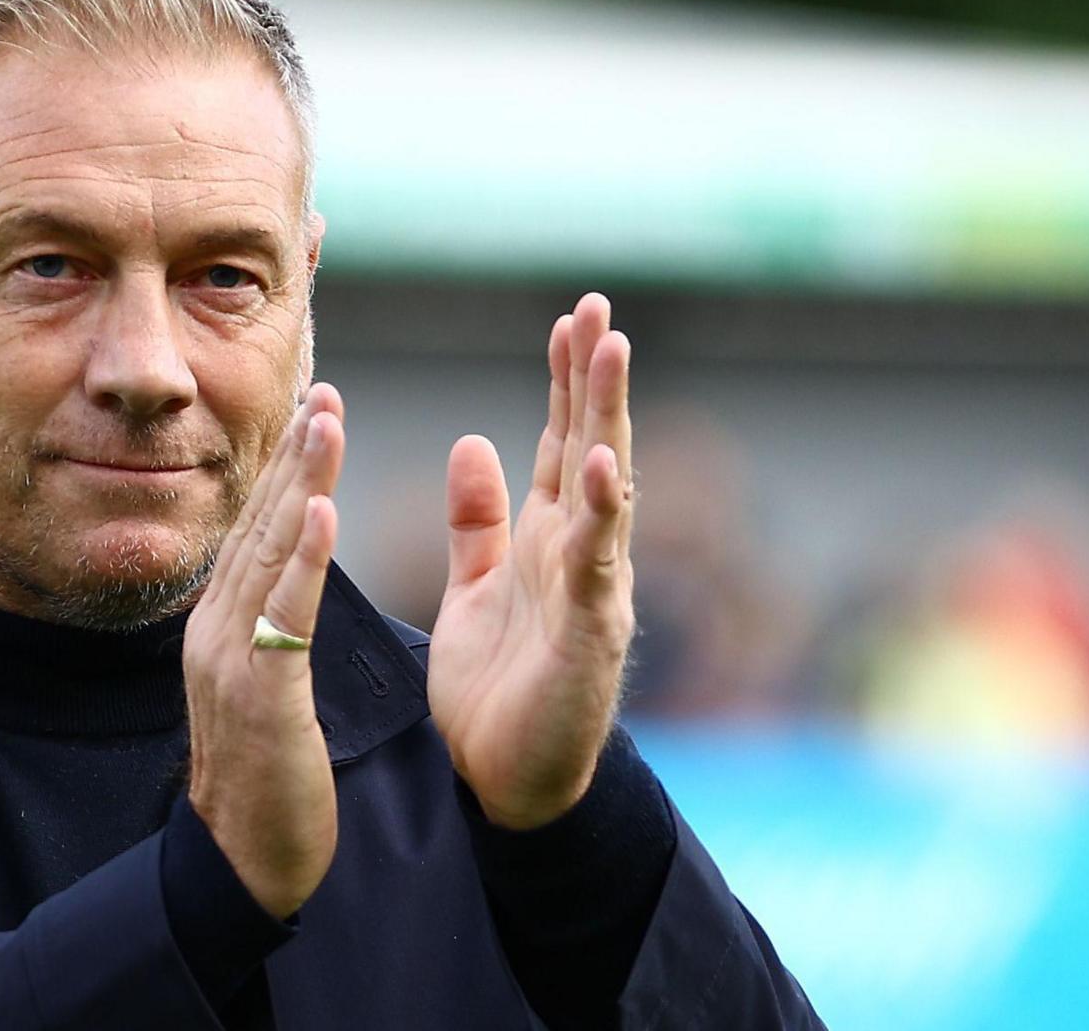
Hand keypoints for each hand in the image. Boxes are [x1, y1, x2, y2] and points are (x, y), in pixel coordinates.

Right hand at [184, 383, 345, 917]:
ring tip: (329, 424)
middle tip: (326, 391)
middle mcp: (215, 630)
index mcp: (221, 628)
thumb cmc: (269, 782)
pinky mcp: (260, 695)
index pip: (256, 533)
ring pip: (269, 554)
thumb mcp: (265, 689)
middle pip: (259, 527)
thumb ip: (271, 631)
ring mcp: (230, 660)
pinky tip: (323, 512)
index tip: (314, 412)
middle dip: (294, 456)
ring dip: (301, 484)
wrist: (244, 863)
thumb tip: (284, 584)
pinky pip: (285, 615)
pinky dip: (303, 559)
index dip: (285, 470)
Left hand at [426, 293, 634, 829]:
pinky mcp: (589, 634)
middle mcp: (579, 552)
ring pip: (605, 488)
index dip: (565, 381)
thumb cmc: (497, 688)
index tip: (570, 318)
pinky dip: (604, 513)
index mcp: (549, 538)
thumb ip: (479, 519)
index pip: (561, 442)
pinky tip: (607, 465)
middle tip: (599, 307)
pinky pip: (597, 564)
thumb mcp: (477, 585)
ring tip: (611, 351)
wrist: (503, 781)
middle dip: (594, 377)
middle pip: (590, 446)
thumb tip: (477, 440)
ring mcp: (591, 589)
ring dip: (608, 418)